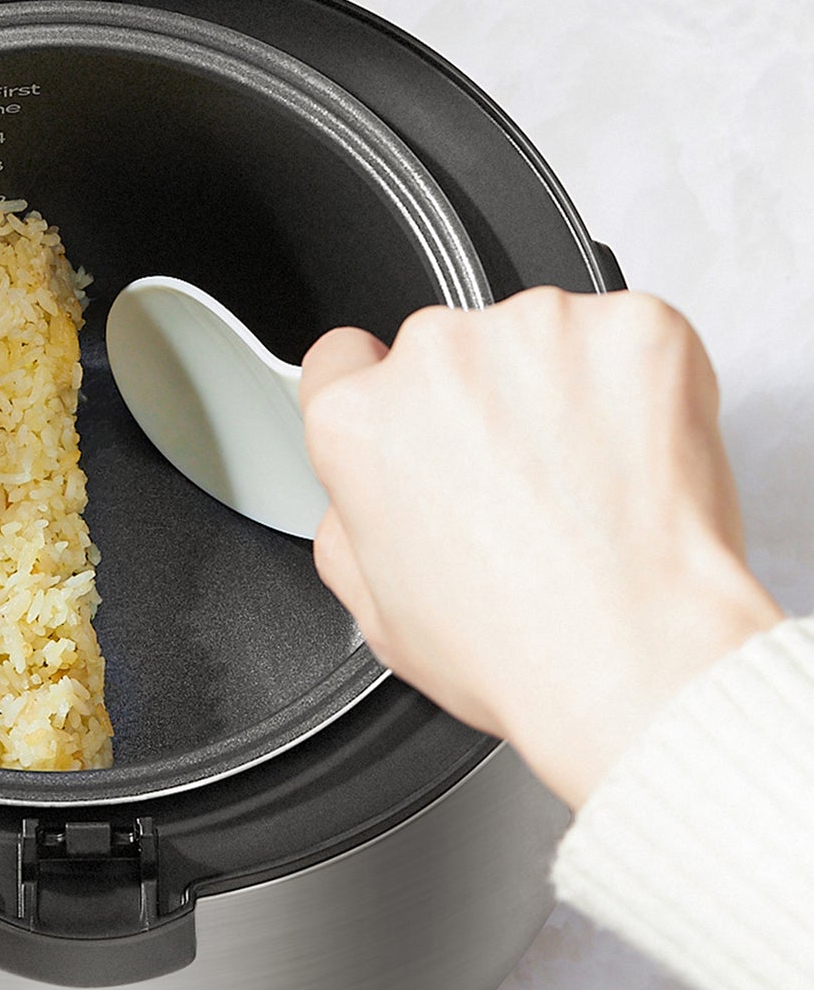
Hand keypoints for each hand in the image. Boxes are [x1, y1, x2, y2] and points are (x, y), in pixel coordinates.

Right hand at [301, 289, 782, 808]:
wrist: (643, 661)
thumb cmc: (521, 650)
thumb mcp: (378, 616)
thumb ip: (347, 522)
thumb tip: (363, 494)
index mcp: (360, 420)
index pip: (344, 359)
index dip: (383, 400)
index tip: (422, 427)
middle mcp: (437, 355)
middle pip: (449, 349)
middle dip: (482, 401)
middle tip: (529, 486)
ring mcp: (539, 330)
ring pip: (544, 338)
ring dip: (564, 389)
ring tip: (595, 486)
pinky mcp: (634, 328)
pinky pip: (635, 337)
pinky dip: (645, 386)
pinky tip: (643, 460)